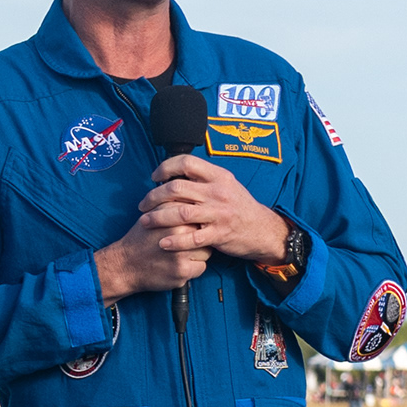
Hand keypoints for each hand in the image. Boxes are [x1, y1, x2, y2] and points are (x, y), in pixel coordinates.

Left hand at [92, 156, 282, 299]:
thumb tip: (175, 174)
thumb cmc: (239, 207)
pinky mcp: (219, 234)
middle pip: (176, 188)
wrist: (263, 230)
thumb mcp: (226, 185)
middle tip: (143, 205)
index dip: (166, 167)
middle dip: (154, 196)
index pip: (186, 163)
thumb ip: (203, 179)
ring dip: (158, 218)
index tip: (155, 177)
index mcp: (218, 176)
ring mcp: (219, 214)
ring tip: (145, 222)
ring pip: (180, 213)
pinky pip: (192, 238)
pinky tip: (163, 243)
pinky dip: (175, 241)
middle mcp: (218, 192)